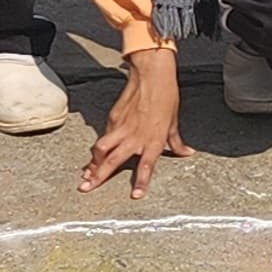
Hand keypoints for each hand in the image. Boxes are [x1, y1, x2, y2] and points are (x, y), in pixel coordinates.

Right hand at [79, 47, 188, 200]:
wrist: (151, 75)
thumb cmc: (166, 97)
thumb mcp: (173, 122)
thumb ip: (176, 142)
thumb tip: (187, 152)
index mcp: (153, 139)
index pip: (146, 165)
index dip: (141, 181)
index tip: (135, 195)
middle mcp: (135, 136)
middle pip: (113, 160)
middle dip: (98, 176)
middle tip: (86, 188)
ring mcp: (121, 127)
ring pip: (102, 149)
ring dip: (92, 163)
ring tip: (85, 175)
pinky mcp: (113, 118)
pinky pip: (104, 136)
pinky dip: (99, 148)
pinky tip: (94, 156)